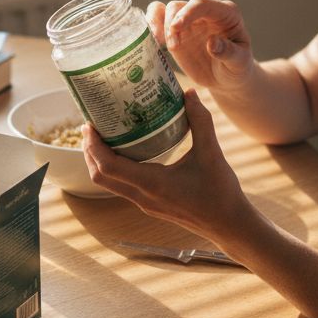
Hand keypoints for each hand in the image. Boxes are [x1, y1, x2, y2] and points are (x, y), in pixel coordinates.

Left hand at [83, 89, 251, 242]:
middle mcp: (143, 196)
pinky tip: (125, 152)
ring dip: (98, 162)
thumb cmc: (220, 192)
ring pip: (108, 184)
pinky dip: (114, 169)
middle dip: (89, 152)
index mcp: (153, 183)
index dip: (93, 146)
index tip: (89, 125)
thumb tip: (189, 92)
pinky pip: (122, 186)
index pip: (109, 166)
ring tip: (102, 137)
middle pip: (99, 177)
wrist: (229, 225)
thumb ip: (200, 121)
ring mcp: (145, 203)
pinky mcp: (150, 205)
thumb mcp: (211, 152)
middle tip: (90, 127)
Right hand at [146, 0, 254, 90]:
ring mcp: (188, 21)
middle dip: (172, 23)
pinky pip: (158, 21)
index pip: (202, 4)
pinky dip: (151, 27)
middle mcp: (205, 12)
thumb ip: (228, 52)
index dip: (187, 13)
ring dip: (159, 24)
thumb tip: (212, 43)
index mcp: (225, 13)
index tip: (176, 28)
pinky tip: (154, 42)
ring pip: (165, 10)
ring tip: (160, 43)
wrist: (227, 78)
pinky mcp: (175, 32)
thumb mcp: (239, 63)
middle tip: (174, 47)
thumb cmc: (237, 68)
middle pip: (180, 6)